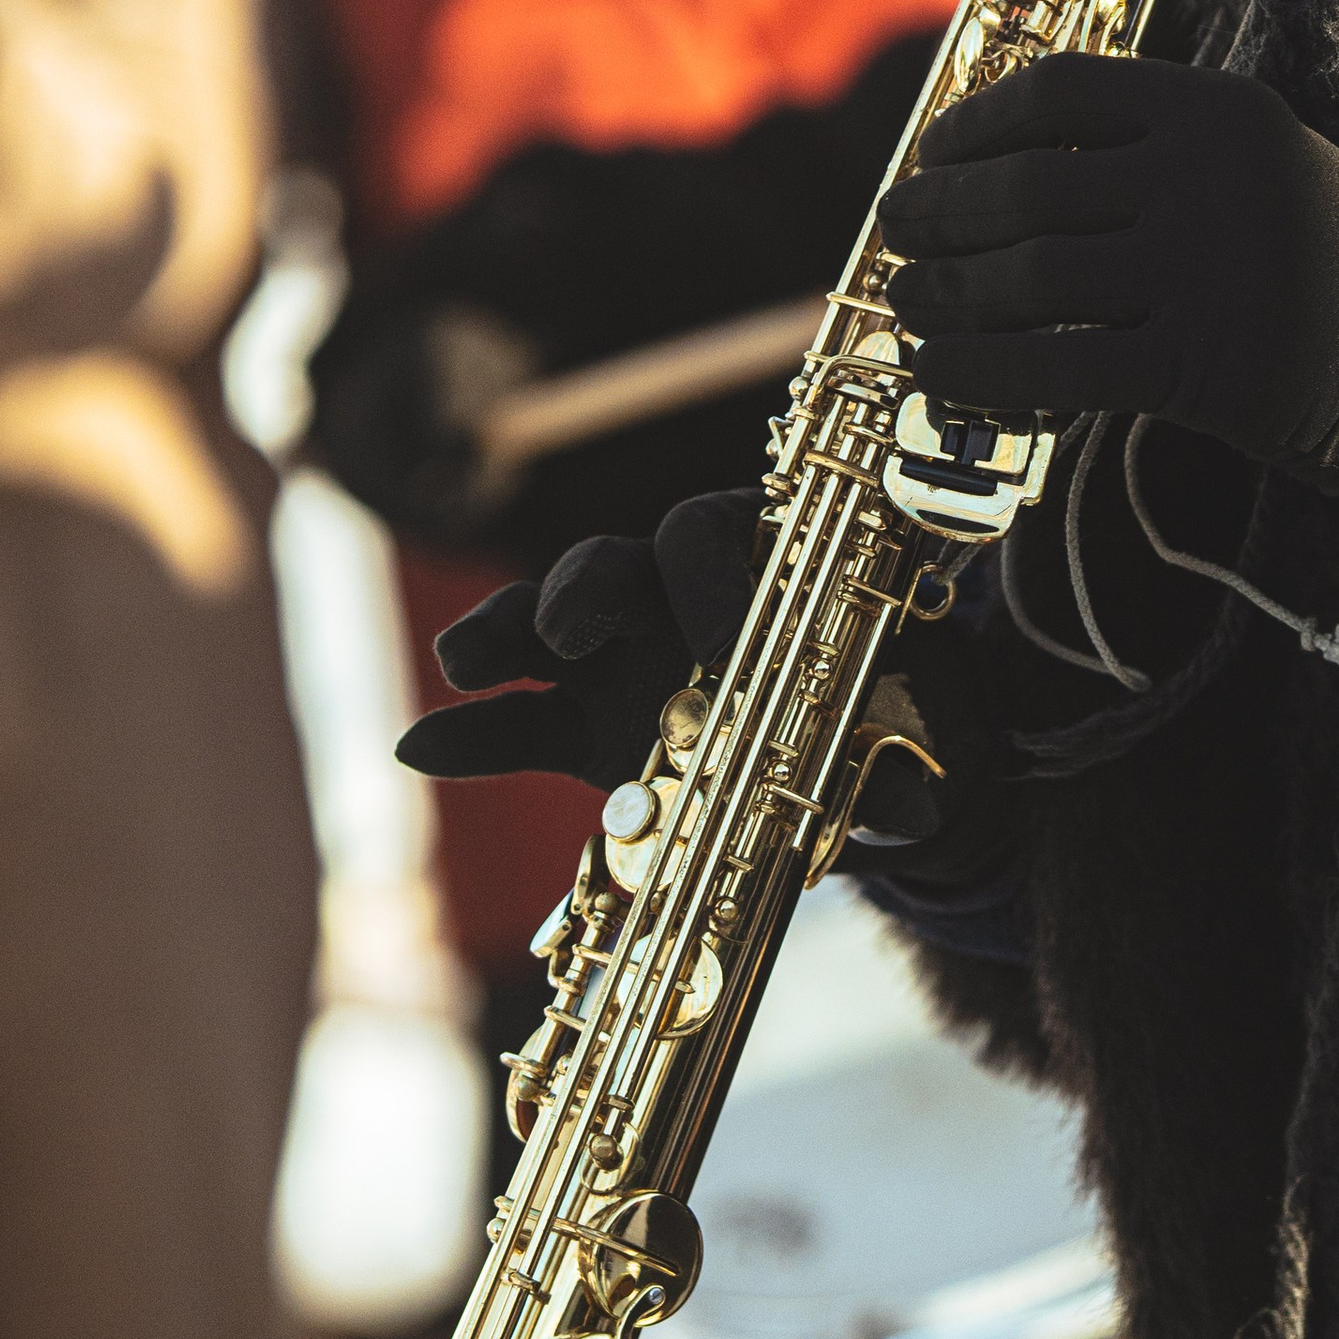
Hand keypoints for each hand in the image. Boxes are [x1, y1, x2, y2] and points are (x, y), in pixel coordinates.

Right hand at [395, 482, 1010, 891]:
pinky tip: (421, 749)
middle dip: (584, 590)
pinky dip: (471, 734)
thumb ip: (897, 766)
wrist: (856, 763)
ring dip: (502, 634)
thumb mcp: (899, 734)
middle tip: (573, 635)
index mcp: (753, 564)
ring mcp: (621, 657)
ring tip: (465, 666)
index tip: (718, 639)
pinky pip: (516, 721)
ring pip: (547, 623)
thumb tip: (917, 805)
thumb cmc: (882, 715)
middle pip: (611, 560)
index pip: (712, 533)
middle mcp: (675, 595)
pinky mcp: (583, 726)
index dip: (708, 576)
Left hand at [881, 53, 1338, 507]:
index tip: (932, 153)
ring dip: (945, 293)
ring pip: (1027, 277)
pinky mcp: (1196, 366)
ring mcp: (1203, 271)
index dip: (975, 124)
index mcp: (1216, 109)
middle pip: (1026, 187)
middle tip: (896, 232)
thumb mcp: (1254, 159)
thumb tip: (988, 163)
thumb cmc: (1315, 257)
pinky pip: (1054, 364)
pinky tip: (941, 373)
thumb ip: (1147, 146)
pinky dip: (979, 369)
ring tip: (908, 302)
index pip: (1059, 92)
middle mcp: (1207, 178)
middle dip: (938, 213)